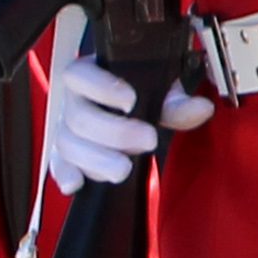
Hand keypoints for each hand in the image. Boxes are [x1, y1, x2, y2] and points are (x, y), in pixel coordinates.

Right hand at [48, 51, 212, 191]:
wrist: (132, 110)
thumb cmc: (141, 93)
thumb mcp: (161, 90)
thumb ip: (177, 102)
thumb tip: (199, 108)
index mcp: (90, 74)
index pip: (80, 75)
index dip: (100, 88)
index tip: (130, 100)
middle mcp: (73, 101)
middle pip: (77, 117)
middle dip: (113, 132)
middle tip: (147, 140)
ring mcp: (66, 128)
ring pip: (67, 144)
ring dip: (95, 160)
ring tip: (124, 169)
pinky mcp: (65, 154)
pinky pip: (57, 164)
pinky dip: (66, 174)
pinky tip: (76, 183)